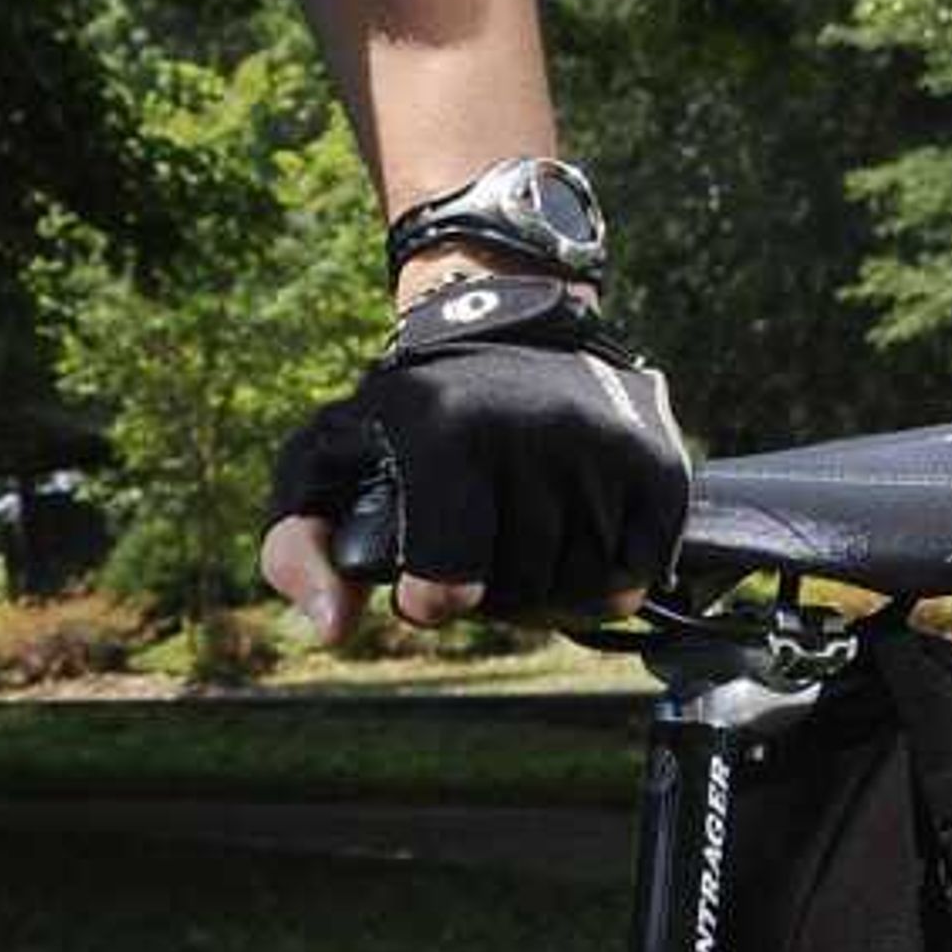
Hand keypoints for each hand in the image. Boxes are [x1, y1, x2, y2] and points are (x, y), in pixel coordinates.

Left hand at [264, 273, 689, 644]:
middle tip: (473, 563)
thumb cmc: (405, 413)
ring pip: (583, 589)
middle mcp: (529, 430)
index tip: (423, 587)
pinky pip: (639, 573)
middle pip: (522, 590)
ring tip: (517, 552)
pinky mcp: (655, 461)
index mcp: (442, 428)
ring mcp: (599, 446)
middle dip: (492, 598)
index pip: (449, 573)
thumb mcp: (326, 460)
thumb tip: (332, 628)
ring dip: (549, 595)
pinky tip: (571, 545)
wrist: (506, 322)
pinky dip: (606, 582)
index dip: (433, 599)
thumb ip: (296, 548)